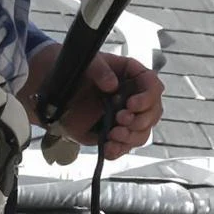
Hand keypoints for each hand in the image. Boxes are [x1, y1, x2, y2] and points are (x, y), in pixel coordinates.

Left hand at [29, 48, 162, 159]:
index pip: (153, 87)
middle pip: (153, 113)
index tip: (130, 104)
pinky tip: (108, 148)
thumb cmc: (79, 70)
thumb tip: (112, 85)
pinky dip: (119, 150)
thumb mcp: (89, 63)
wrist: (59, 89)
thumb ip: (100, 70)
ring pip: (142, 132)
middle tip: (119, 120)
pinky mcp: (114, 134)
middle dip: (139, 121)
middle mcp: (135, 98)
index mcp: (134, 77)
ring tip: (113, 135)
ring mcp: (126, 118)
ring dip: (131, 137)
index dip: (147, 98)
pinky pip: (125, 146)